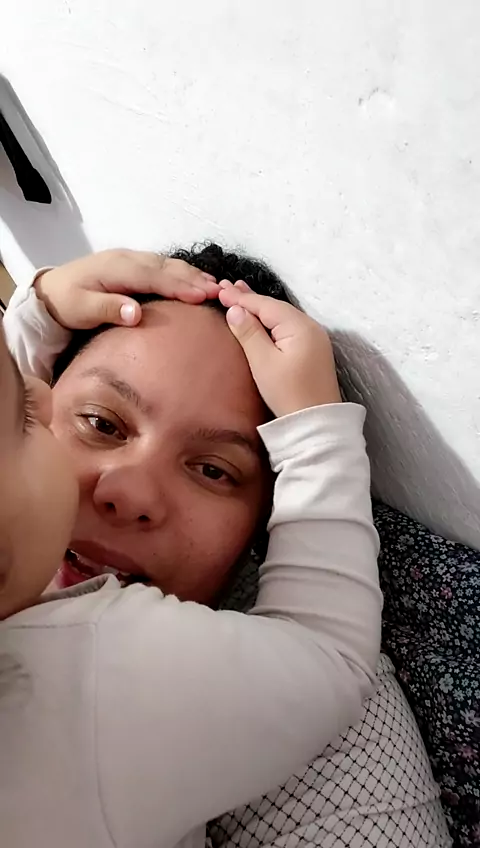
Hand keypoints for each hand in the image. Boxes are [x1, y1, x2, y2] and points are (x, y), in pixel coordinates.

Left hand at [35, 249, 217, 329]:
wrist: (50, 291)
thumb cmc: (66, 303)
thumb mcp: (80, 310)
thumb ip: (107, 309)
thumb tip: (136, 313)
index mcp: (116, 269)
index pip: (153, 276)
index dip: (179, 285)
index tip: (203, 296)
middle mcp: (127, 259)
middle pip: (166, 267)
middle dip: (194, 278)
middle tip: (221, 291)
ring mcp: (131, 260)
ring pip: (168, 264)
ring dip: (192, 274)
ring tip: (216, 285)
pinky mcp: (134, 265)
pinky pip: (163, 266)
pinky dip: (183, 272)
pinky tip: (197, 280)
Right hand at [218, 281, 340, 416]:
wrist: (316, 422)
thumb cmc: (288, 394)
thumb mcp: (263, 363)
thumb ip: (249, 333)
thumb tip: (235, 310)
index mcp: (299, 326)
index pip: (265, 305)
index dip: (242, 298)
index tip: (221, 291)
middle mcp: (310, 326)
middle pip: (275, 307)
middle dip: (250, 298)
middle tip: (227, 287)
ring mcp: (314, 338)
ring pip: (281, 317)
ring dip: (260, 308)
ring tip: (240, 296)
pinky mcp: (312, 350)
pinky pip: (287, 327)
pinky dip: (270, 320)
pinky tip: (260, 318)